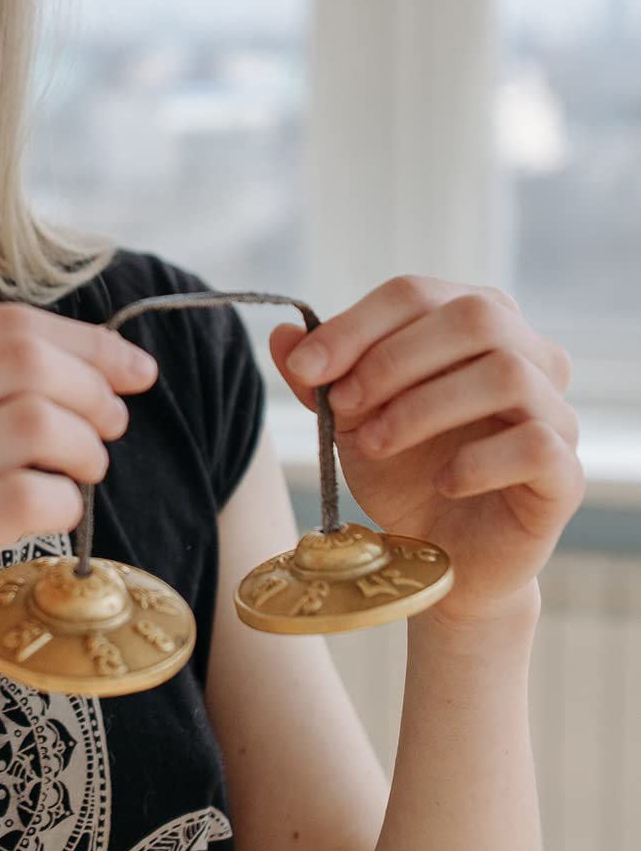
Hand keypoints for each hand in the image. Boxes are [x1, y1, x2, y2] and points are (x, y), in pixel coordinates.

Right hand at [0, 301, 159, 730]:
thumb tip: (79, 361)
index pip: (1, 323)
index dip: (85, 342)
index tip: (132, 370)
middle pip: (23, 360)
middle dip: (93, 388)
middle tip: (111, 427)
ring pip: (32, 422)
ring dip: (84, 447)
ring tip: (83, 475)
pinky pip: (24, 498)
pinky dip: (64, 502)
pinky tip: (56, 517)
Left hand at [269, 275, 582, 629]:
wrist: (436, 556)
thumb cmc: (401, 470)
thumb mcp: (347, 418)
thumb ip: (318, 376)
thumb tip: (282, 333)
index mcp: (472, 324)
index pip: (416, 294)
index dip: (355, 325)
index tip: (306, 369)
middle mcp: (527, 354)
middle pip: (473, 316)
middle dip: (392, 358)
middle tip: (345, 405)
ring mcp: (555, 411)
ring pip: (506, 373)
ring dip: (424, 407)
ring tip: (378, 443)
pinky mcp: (567, 473)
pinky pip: (536, 444)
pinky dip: (478, 461)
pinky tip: (442, 482)